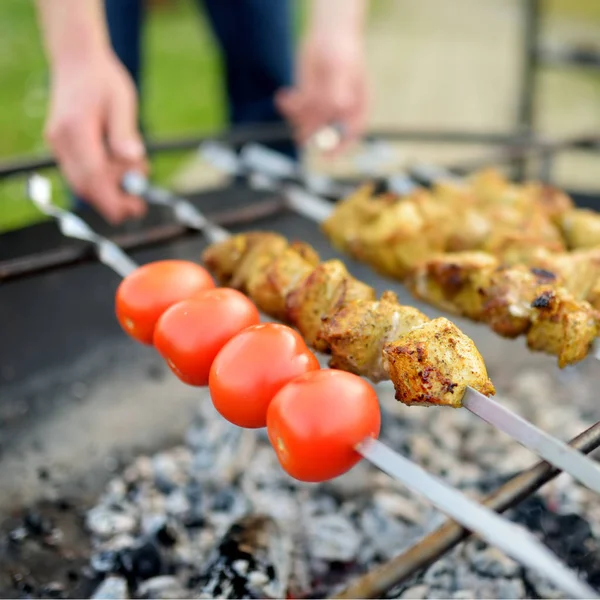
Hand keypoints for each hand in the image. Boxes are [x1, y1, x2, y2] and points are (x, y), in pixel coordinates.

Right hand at [45, 51, 146, 223]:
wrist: (77, 61)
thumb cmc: (104, 80)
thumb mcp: (122, 102)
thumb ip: (126, 133)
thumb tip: (134, 159)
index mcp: (76, 129)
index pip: (92, 175)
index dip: (112, 199)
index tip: (134, 210)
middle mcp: (61, 140)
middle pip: (84, 185)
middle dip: (112, 201)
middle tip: (139, 206)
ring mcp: (58, 144)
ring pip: (81, 183)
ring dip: (110, 189)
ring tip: (137, 174)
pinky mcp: (61, 147)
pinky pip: (80, 173)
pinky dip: (101, 179)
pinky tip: (120, 168)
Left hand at [276, 30, 367, 153]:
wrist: (327, 35)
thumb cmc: (342, 49)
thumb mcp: (341, 67)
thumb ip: (339, 88)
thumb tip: (339, 106)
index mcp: (357, 108)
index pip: (351, 134)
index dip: (340, 147)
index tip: (328, 157)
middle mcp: (339, 113)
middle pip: (325, 132)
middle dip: (312, 133)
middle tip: (300, 135)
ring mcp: (322, 109)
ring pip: (307, 123)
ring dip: (297, 117)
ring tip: (291, 99)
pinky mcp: (306, 101)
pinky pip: (295, 112)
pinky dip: (287, 107)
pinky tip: (283, 96)